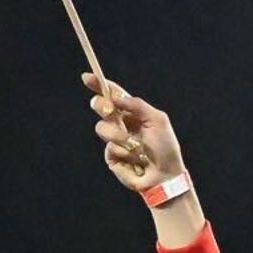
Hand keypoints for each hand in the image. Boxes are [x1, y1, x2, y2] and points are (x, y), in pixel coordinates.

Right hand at [83, 74, 179, 191]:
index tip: (87, 77)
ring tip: (136, 146)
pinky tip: (135, 159)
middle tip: (109, 110)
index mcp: (133, 112)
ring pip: (102, 128)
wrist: (164, 175)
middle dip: (101, 106)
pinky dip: (124, 152)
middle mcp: (121, 124)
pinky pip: (109, 148)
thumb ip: (137, 105)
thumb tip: (116, 98)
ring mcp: (115, 140)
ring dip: (119, 136)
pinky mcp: (111, 156)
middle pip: (101, 107)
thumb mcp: (157, 120)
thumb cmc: (165, 147)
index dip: (99, 86)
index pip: (113, 95)